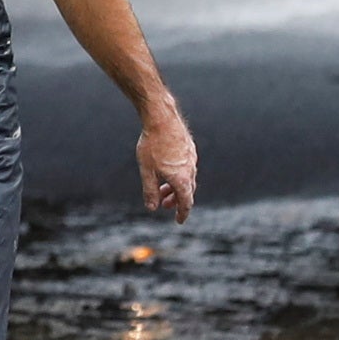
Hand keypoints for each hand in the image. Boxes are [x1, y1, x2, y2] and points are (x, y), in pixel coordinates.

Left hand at [132, 98, 198, 220]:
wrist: (161, 118)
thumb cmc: (152, 145)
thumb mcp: (147, 171)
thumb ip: (150, 191)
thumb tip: (152, 208)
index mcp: (182, 178)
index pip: (186, 202)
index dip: (182, 213)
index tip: (179, 221)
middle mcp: (190, 170)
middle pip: (186, 191)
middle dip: (176, 200)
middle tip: (164, 205)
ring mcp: (191, 158)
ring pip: (186, 179)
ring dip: (175, 187)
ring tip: (161, 189)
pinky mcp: (189, 149)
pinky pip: (186, 167)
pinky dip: (178, 175)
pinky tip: (166, 171)